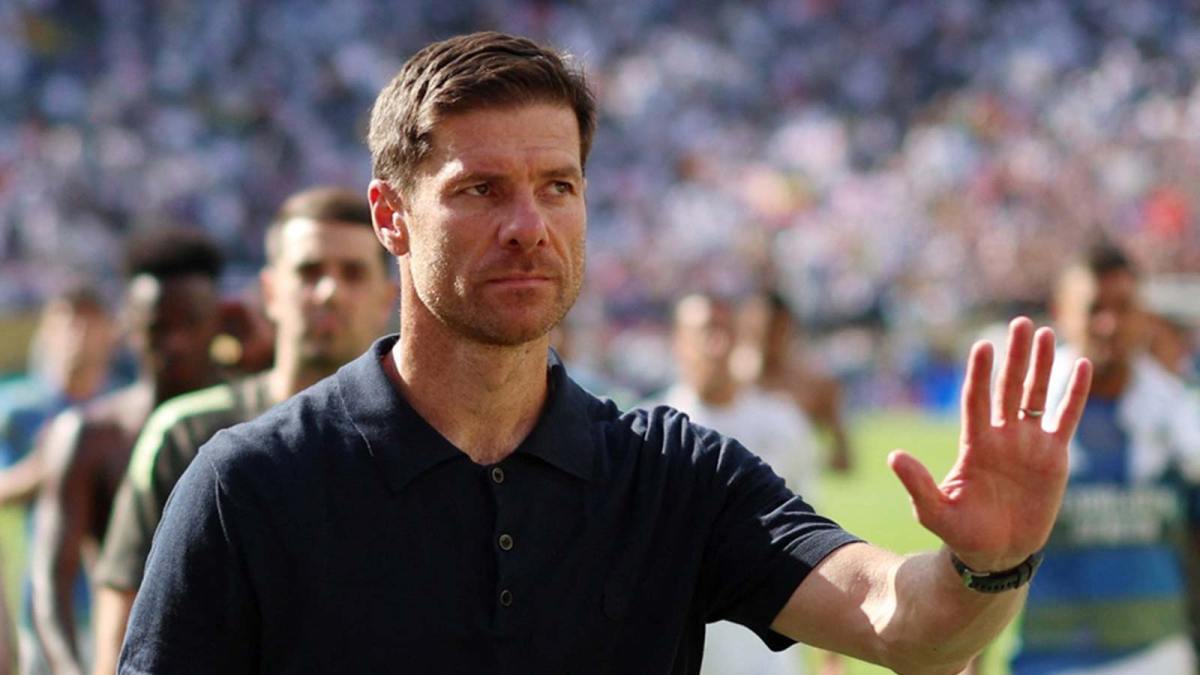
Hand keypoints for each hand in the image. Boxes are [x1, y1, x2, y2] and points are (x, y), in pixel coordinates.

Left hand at [888, 317, 1091, 570]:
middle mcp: (1001, 436)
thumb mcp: (934, 511)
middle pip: (1008, 388)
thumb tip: (893, 456)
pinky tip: (1079, 364)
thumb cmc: (961, 532)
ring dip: (1041, 365)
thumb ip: (918, 484)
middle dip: (1014, 357)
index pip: (976, 400)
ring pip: (1036, 395)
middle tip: (1020, 323)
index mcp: (974, 444)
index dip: (979, 375)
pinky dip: (1073, 393)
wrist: (996, 554)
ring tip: (1044, 333)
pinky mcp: (1054, 456)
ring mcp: (1028, 443)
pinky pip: (1065, 418)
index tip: (982, 347)